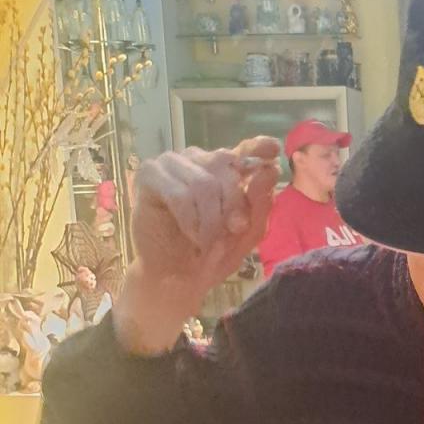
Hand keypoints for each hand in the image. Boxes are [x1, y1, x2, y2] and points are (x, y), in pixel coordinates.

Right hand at [114, 138, 279, 353]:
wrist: (180, 277)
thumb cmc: (215, 253)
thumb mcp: (248, 233)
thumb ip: (261, 203)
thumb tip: (270, 169)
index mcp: (226, 169)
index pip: (245, 150)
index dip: (258, 147)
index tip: (273, 149)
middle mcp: (201, 160)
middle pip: (226, 166)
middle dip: (234, 205)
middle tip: (234, 230)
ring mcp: (173, 163)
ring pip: (203, 183)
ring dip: (210, 220)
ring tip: (207, 240)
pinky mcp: (150, 175)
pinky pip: (179, 194)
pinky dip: (190, 220)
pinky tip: (192, 235)